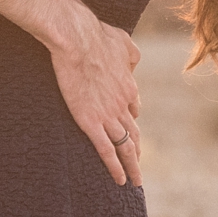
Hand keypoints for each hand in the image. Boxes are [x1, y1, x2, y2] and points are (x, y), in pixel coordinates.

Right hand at [50, 20, 144, 186]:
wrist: (78, 39)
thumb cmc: (96, 36)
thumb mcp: (123, 41)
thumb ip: (131, 54)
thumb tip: (134, 64)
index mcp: (129, 86)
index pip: (134, 110)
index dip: (132, 121)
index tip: (131, 129)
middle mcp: (123, 104)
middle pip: (134, 134)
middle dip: (138, 151)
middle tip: (139, 165)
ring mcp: (108, 115)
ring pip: (125, 147)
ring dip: (131, 166)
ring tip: (135, 181)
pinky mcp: (91, 122)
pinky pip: (107, 151)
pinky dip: (114, 167)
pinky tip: (119, 180)